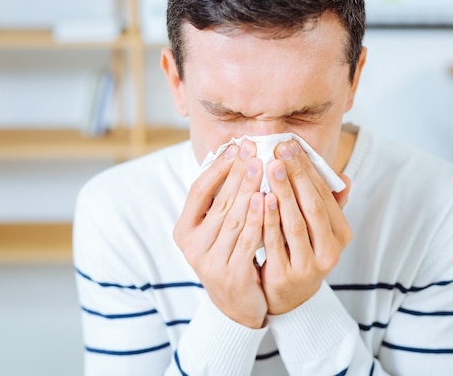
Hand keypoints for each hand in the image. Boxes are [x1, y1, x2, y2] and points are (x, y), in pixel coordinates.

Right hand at [173, 141, 267, 327]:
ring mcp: (209, 262)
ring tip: (262, 167)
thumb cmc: (230, 257)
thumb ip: (222, 201)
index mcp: (184, 230)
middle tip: (254, 149)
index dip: (216, 168)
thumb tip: (236, 157)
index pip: (198, 191)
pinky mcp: (231, 274)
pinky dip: (257, 218)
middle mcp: (192, 246)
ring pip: (233, 218)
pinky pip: (247, 240)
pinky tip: (267, 199)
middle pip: (218, 201)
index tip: (234, 147)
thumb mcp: (219, 230)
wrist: (238, 306)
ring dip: (248, 189)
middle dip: (238, 173)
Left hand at [261, 140, 351, 314]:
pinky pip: (274, 243)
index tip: (291, 146)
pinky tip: (259, 199)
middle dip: (296, 175)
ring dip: (282, 192)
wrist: (289, 297)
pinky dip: (267, 220)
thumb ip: (329, 205)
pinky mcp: (286, 276)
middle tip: (280, 149)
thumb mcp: (320, 231)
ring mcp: (309, 266)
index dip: (308, 169)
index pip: (325, 195)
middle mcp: (330, 251)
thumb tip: (345, 178)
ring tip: (269, 167)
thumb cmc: (302, 252)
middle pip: (312, 206)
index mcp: (341, 234)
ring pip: (294, 223)